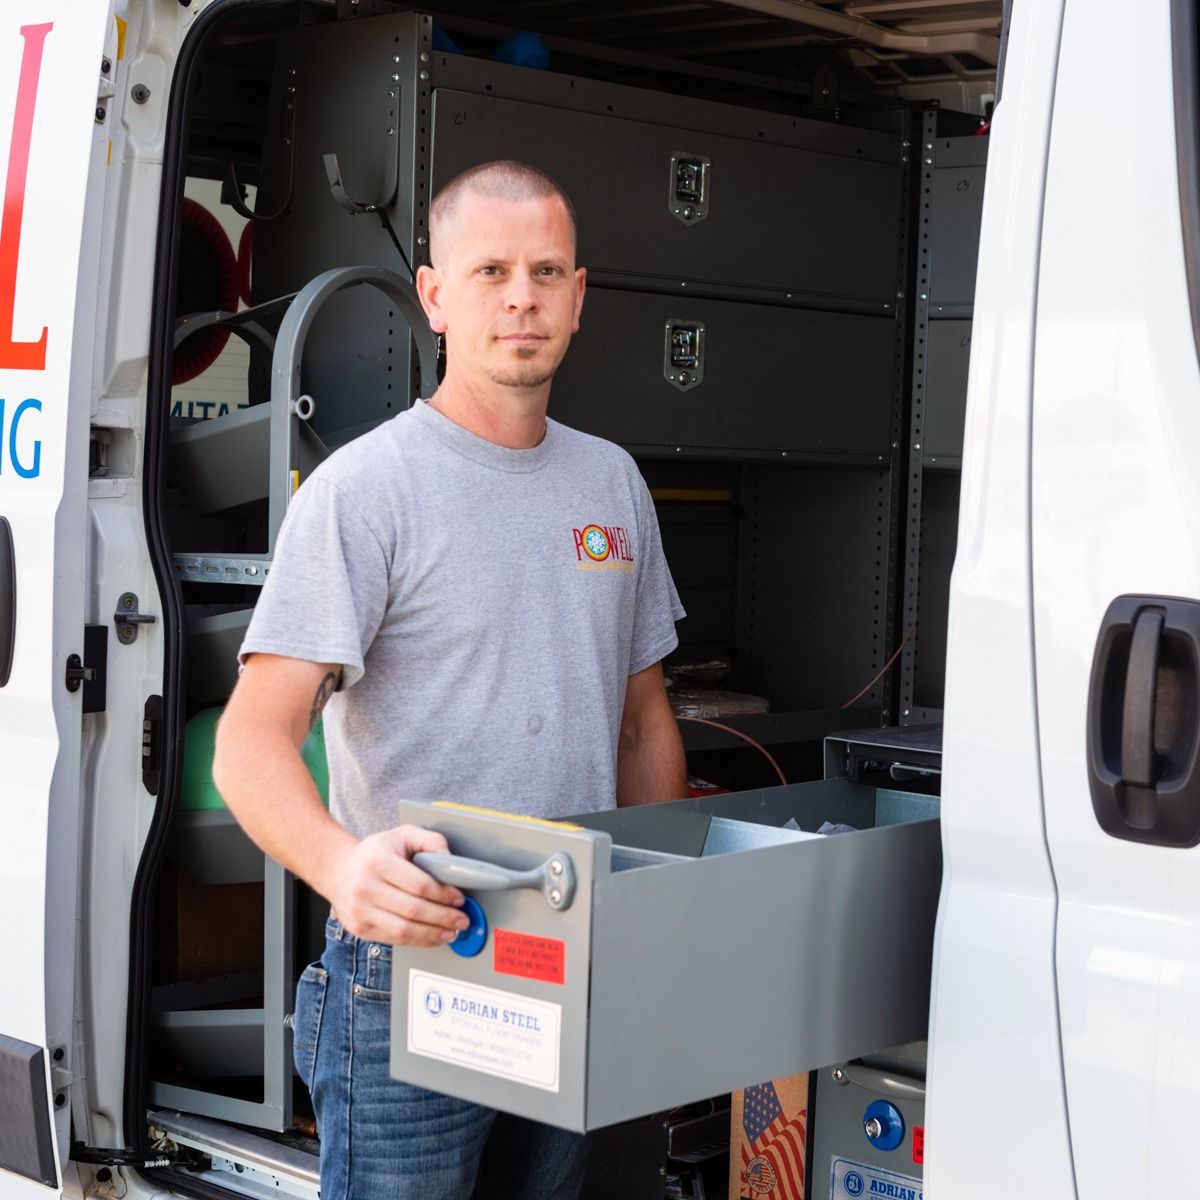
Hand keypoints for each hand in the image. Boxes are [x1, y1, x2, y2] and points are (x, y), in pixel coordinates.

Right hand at [323, 824, 469, 945]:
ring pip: (404, 930)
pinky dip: (418, 941)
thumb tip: (451, 860)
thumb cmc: (376, 853)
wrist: (338, 870)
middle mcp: (365, 887)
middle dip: (443, 917)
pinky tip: (432, 937)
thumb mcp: (403, 835)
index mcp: (377, 861)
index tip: (459, 898)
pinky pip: (394, 939)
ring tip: (451, 931)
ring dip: (433, 934)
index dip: (443, 894)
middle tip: (461, 919)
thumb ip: (431, 841)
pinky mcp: (360, 928)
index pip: (418, 884)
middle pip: (413, 910)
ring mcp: (360, 911)